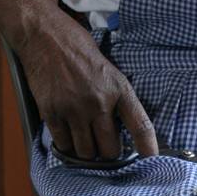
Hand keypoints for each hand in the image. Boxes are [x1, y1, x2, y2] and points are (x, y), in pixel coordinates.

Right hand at [0, 0, 157, 159]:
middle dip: (109, 153)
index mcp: (119, 88)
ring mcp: (74, 110)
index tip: (152, 159)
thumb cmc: (77, 46)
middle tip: (105, 147)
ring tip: (86, 142)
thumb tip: (119, 124)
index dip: (148, 147)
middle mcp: (99, 102)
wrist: (44, 36)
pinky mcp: (52, 112)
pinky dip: (67, 145)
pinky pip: (63, 144)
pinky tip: (68, 135)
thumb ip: (114, 94)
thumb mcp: (108, 67)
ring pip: (86, 152)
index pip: (141, 125)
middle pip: (110, 150)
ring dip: (87, 152)